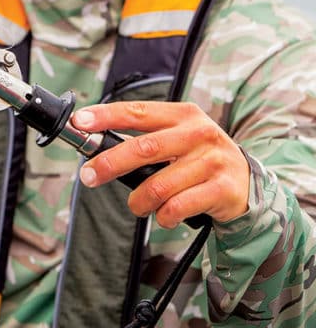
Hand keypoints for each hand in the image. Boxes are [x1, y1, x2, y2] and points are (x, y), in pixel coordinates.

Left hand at [71, 101, 250, 227]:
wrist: (247, 184)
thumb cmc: (199, 158)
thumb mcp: (177, 137)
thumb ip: (144, 138)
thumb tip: (95, 143)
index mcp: (183, 115)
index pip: (137, 111)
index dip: (106, 116)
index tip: (80, 122)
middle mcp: (199, 133)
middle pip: (144, 148)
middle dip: (110, 164)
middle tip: (89, 176)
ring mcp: (213, 161)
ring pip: (158, 185)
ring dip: (139, 201)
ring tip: (138, 205)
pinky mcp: (222, 189)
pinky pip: (178, 207)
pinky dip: (163, 216)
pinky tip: (164, 215)